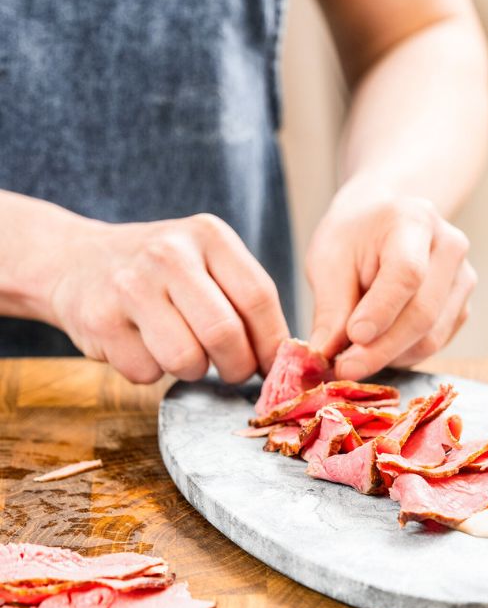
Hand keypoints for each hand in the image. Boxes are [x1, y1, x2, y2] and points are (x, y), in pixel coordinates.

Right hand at [46, 214, 288, 383]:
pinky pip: (146, 373)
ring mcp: (130, 286)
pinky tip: (143, 344)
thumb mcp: (206, 260)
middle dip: (236, 367)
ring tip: (183, 348)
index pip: (258, 297)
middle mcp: (169, 253)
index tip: (273, 364)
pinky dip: (152, 371)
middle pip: (224, 334)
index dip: (272, 342)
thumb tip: (288, 358)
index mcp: (208, 235)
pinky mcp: (99, 321)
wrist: (79, 261)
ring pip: (186, 360)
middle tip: (233, 370)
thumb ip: (245, 298)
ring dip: (193, 370)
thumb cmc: (162, 271)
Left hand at [306, 182, 475, 378]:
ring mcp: (463, 278)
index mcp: (414, 221)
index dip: (381, 311)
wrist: (378, 225)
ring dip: (390, 356)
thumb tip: (324, 356)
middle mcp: (449, 247)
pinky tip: (376, 347)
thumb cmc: (351, 239)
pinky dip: (403, 354)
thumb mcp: (328, 261)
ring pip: (431, 336)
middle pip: (423, 313)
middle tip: (344, 368)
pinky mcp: (463, 305)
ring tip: (353, 356)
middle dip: (380, 349)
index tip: (353, 338)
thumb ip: (330, 308)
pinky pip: (436, 344)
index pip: (407, 273)